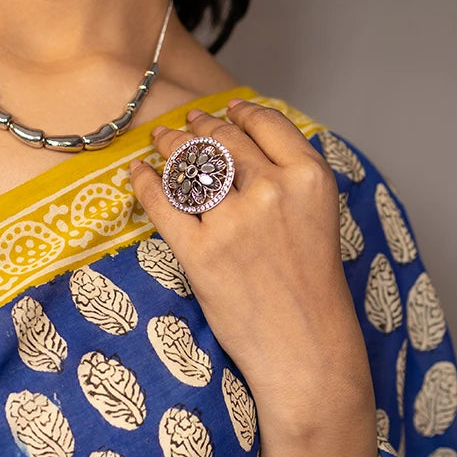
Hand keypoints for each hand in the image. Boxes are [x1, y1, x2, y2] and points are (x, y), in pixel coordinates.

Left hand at [129, 100, 372, 425]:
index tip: (227, 109)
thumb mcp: (319, 218)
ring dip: (171, 146)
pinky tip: (138, 172)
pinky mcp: (200, 252)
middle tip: (185, 124)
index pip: (267, 124)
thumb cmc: (312, 290)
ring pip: (191, 165)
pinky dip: (146, 183)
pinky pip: (163, 203)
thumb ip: (290, 180)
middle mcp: (272, 190)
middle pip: (224, 140)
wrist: (306, 347)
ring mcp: (233, 221)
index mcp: (309, 178)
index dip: (241, 112)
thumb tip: (248, 147)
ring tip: (161, 140)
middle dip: (200, 127)